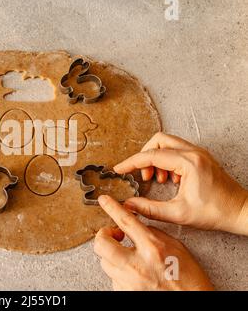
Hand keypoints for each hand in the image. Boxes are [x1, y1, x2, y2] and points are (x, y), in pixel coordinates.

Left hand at [94, 195, 213, 290]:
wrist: (193, 302)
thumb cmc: (189, 278)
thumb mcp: (177, 248)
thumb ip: (154, 234)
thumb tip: (136, 225)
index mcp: (153, 248)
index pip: (126, 221)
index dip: (112, 208)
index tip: (103, 200)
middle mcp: (138, 265)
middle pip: (102, 244)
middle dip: (103, 236)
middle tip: (113, 235)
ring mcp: (129, 281)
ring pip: (104, 261)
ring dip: (111, 255)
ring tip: (126, 256)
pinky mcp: (125, 292)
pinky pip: (112, 278)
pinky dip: (118, 272)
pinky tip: (131, 272)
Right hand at [113, 133, 247, 234]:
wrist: (240, 212)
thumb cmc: (215, 212)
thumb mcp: (178, 214)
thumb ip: (149, 209)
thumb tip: (128, 205)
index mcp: (189, 162)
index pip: (151, 155)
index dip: (131, 163)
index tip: (119, 169)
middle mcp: (194, 152)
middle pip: (159, 140)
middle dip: (145, 156)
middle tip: (144, 176)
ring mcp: (199, 153)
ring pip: (168, 144)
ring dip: (157, 158)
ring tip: (157, 179)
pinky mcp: (201, 157)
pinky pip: (177, 150)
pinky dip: (167, 161)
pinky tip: (170, 179)